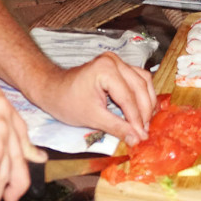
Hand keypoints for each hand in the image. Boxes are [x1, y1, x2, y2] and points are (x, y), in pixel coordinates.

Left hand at [30, 52, 155, 146]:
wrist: (53, 89)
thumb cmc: (66, 102)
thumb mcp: (92, 118)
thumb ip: (116, 127)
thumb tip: (137, 139)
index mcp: (105, 69)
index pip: (128, 97)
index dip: (136, 119)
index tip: (142, 136)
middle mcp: (114, 61)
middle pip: (139, 87)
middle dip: (144, 111)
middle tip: (145, 132)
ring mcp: (117, 61)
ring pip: (143, 81)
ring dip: (146, 102)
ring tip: (146, 122)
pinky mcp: (118, 67)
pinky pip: (138, 79)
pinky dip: (142, 94)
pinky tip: (143, 110)